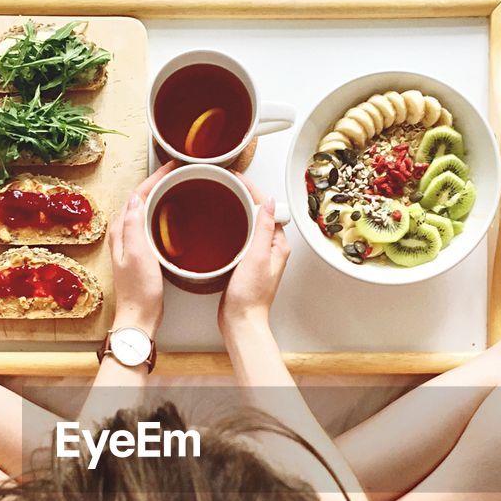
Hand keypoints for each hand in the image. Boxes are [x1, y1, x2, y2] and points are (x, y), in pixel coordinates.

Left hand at [108, 161, 177, 332]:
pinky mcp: (140, 254)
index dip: (154, 178)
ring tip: (177, 187)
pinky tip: (173, 218)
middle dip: (158, 183)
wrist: (140, 318)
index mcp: (121, 232)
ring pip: (144, 211)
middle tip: (178, 172)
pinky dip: (161, 214)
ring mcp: (131, 245)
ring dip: (159, 197)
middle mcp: (123, 236)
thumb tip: (136, 198)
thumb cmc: (140, 292)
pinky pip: (150, 225)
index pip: (137, 195)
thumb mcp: (138, 254)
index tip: (171, 166)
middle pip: (140, 200)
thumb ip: (134, 225)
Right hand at [219, 175, 289, 332]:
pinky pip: (241, 238)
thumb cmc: (251, 297)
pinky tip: (222, 226)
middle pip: (259, 213)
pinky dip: (233, 227)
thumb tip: (269, 201)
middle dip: (245, 196)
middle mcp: (271, 249)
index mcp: (278, 245)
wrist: (241, 321)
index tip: (238, 179)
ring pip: (250, 225)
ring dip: (239, 210)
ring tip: (225, 197)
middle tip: (228, 183)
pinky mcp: (246, 264)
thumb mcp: (257, 257)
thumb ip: (263, 228)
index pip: (268, 208)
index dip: (252, 190)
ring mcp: (258, 256)